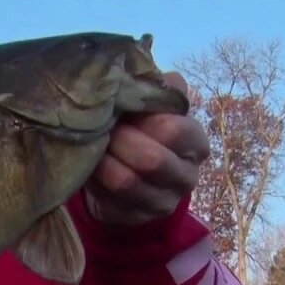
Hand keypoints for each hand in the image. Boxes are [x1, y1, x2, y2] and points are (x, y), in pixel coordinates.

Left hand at [85, 72, 209, 225]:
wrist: (127, 171)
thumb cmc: (140, 129)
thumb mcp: (151, 105)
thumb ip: (154, 86)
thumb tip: (144, 64)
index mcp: (196, 143)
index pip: (176, 129)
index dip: (144, 119)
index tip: (121, 109)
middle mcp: (187, 177)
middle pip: (152, 160)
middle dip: (119, 140)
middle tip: (99, 128)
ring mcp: (163, 203)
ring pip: (126, 182)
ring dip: (101, 161)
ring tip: (90, 146)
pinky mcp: (136, 220)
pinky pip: (108, 202)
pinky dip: (93, 183)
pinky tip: (88, 168)